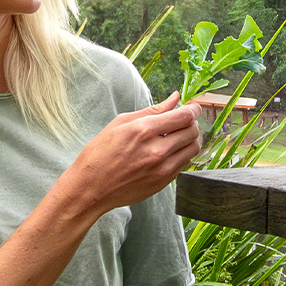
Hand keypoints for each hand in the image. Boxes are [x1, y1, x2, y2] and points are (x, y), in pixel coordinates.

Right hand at [59, 92, 201, 215]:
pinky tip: (168, 151)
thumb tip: (176, 98)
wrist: (91, 188)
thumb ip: (152, 110)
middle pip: (193, 131)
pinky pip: (184, 164)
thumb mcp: (121, 123)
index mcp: (144, 130)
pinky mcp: (163, 183)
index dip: (194, 109)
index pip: (184, 117)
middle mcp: (157, 151)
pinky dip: (181, 154)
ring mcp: (162, 169)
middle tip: (183, 121)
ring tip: (177, 136)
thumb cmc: (100, 153)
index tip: (193, 107)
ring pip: (193, 149)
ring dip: (190, 139)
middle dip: (192, 122)